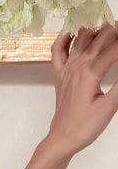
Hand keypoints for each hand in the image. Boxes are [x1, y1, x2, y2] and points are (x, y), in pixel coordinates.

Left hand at [45, 23, 117, 159]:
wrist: (63, 139)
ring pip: (81, 38)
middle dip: (116, 32)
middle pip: (100, 37)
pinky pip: (57, 50)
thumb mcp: (110, 107)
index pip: (115, 49)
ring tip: (111, 31)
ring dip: (97, 30)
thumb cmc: (85, 127)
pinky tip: (74, 32)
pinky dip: (64, 37)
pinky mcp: (60, 74)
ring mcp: (67, 68)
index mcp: (90, 73)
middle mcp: (77, 66)